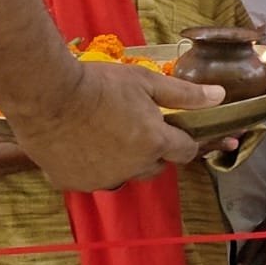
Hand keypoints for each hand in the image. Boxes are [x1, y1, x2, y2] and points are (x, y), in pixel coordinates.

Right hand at [9, 61, 226, 190]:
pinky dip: (90, 166)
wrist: (45, 92)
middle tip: (136, 127)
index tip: (176, 132)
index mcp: (155, 143)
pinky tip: (80, 144)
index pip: (185, 151)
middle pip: (155, 166)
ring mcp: (101, 178)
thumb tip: (220, 97)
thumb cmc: (99, 83)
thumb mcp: (146, 82)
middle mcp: (132, 167)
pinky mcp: (72, 182)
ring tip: (106, 134)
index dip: (183, 141)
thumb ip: (185, 94)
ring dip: (122, 161)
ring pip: (123, 175)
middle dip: (153, 151)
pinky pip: (90, 178)